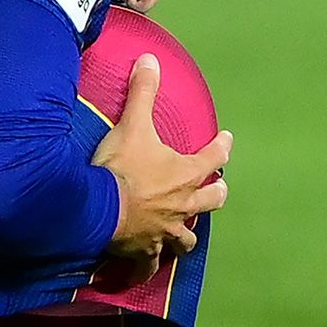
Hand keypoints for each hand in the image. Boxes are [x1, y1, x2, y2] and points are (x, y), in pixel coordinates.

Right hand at [91, 53, 230, 285]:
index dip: (221, 147)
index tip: (227, 139)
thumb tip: (151, 58)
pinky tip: (145, 268)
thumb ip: (143, 92)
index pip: (214, 157)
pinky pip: (150, 263)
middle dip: (216, 194)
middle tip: (217, 188)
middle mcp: (183, 203)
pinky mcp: (145, 249)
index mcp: (184, 173)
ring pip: (187, 237)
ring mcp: (166, 230)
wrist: (99, 208)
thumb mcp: (132, 124)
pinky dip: (148, 266)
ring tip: (185, 232)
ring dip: (188, 234)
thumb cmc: (120, 167)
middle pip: (211, 201)